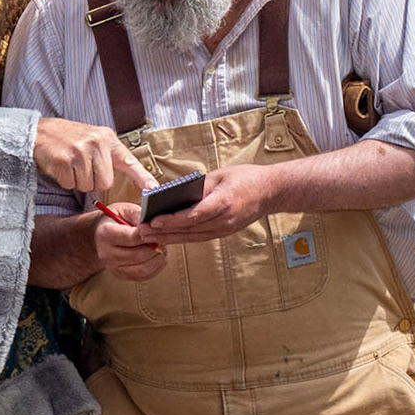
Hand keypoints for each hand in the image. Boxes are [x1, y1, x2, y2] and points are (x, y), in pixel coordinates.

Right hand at [34, 118, 157, 197]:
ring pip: (88, 186)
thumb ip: (108, 155)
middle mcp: (96, 143)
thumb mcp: (93, 139)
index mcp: (107, 138)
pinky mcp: (64, 161)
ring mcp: (80, 151)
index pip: (129, 160)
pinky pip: (71, 185)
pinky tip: (61, 166)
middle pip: (105, 183)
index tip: (154, 189)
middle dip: (93, 181)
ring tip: (70, 165)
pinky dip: (65, 181)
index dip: (142, 177)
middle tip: (81, 167)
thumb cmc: (68, 140)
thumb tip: (120, 180)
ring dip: (78, 181)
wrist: (40, 133)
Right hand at [93, 204, 166, 280]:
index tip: (159, 228)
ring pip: (142, 268)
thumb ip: (137, 214)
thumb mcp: (123, 209)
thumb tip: (152, 223)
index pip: (131, 237)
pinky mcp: (121, 275)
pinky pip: (143, 276)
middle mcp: (106, 253)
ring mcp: (113, 267)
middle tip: (163, 239)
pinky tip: (158, 257)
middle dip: (155, 247)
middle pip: (138, 255)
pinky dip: (155, 268)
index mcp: (105, 234)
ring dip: (157, 259)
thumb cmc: (114, 220)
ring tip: (162, 248)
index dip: (149, 233)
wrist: (99, 235)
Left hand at [139, 164, 281, 244]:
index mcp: (223, 203)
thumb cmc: (247, 178)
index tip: (154, 221)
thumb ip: (199, 186)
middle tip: (142, 233)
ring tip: (149, 238)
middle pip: (189, 230)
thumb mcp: (220, 175)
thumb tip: (175, 194)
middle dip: (164, 233)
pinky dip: (183, 237)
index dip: (172, 221)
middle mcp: (224, 220)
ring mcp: (225, 229)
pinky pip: (200, 237)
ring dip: (170, 238)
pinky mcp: (225, 232)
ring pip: (193, 237)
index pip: (193, 215)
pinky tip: (168, 237)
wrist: (271, 192)